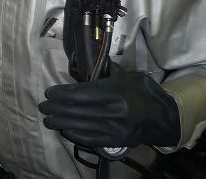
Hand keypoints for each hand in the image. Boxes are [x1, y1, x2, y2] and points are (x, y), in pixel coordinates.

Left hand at [39, 72, 180, 147]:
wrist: (163, 117)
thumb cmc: (142, 91)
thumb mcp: (128, 76)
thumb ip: (106, 72)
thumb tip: (84, 64)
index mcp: (117, 93)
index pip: (84, 94)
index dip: (64, 94)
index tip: (50, 92)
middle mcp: (116, 112)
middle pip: (79, 110)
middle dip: (58, 108)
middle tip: (43, 106)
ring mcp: (116, 129)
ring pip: (82, 126)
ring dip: (62, 123)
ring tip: (48, 119)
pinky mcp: (116, 141)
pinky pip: (91, 139)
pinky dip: (75, 135)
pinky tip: (64, 130)